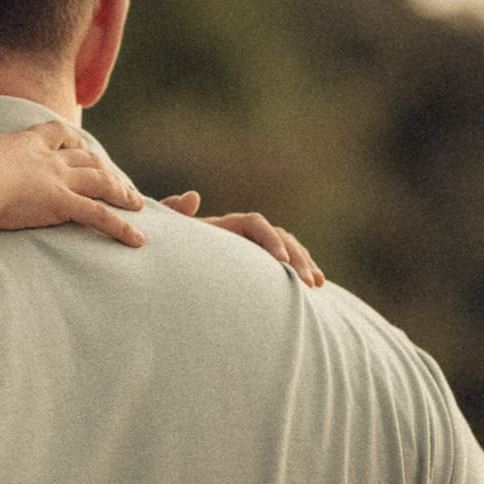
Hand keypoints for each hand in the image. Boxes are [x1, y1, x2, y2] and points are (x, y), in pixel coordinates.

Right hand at [0, 69, 145, 246]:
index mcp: (26, 143)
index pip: (57, 134)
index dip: (69, 139)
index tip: (78, 144)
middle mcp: (48, 159)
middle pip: (85, 159)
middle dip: (103, 168)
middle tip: (116, 180)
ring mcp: (57, 181)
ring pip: (99, 182)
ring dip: (120, 192)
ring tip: (136, 203)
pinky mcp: (60, 203)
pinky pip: (98, 216)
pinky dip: (119, 227)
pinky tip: (136, 239)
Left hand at [160, 191, 323, 286]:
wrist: (167, 277)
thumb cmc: (166, 254)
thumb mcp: (168, 235)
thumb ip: (174, 214)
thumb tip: (193, 196)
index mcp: (224, 226)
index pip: (255, 223)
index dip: (270, 239)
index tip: (280, 261)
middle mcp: (243, 235)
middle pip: (278, 237)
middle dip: (295, 257)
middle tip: (305, 283)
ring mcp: (254, 252)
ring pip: (288, 251)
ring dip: (304, 265)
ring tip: (315, 285)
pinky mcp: (260, 269)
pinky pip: (288, 266)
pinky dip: (303, 271)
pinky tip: (317, 287)